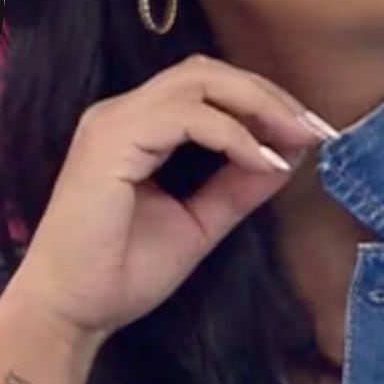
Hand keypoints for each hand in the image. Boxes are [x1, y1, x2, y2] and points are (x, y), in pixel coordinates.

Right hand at [0, 53, 335, 344]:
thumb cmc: (119, 274)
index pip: (205, 86)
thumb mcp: (198, 224)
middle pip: (206, 71)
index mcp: (136, 127)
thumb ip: (237, 187)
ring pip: (198, 79)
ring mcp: (113, 121)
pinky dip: (233, 133)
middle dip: (267, 93)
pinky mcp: (112, 140)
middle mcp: (121, 112)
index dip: (262, 100)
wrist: (69, 312)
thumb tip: (287, 156)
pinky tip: (261, 160)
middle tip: (313, 127)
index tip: (310, 133)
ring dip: (257, 104)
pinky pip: (187, 116)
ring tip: (296, 137)